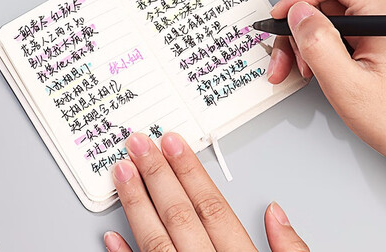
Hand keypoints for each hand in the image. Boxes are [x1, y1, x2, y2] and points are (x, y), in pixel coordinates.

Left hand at [104, 132, 307, 251]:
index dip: (190, 172)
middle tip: (138, 144)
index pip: (211, 208)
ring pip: (155, 243)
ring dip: (135, 205)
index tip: (172, 144)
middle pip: (179, 216)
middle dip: (157, 175)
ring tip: (122, 173)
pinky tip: (109, 237)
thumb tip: (276, 212)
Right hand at [268, 0, 385, 175]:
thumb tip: (297, 12)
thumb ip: (318, 44)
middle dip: (298, 26)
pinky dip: (320, 45)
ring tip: (303, 69)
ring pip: (327, 13)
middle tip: (288, 57)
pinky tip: (316, 66)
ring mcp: (383, 21)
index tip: (285, 16)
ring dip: (306, 39)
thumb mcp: (348, 86)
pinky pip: (339, 26)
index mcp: (385, 13)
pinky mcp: (378, 33)